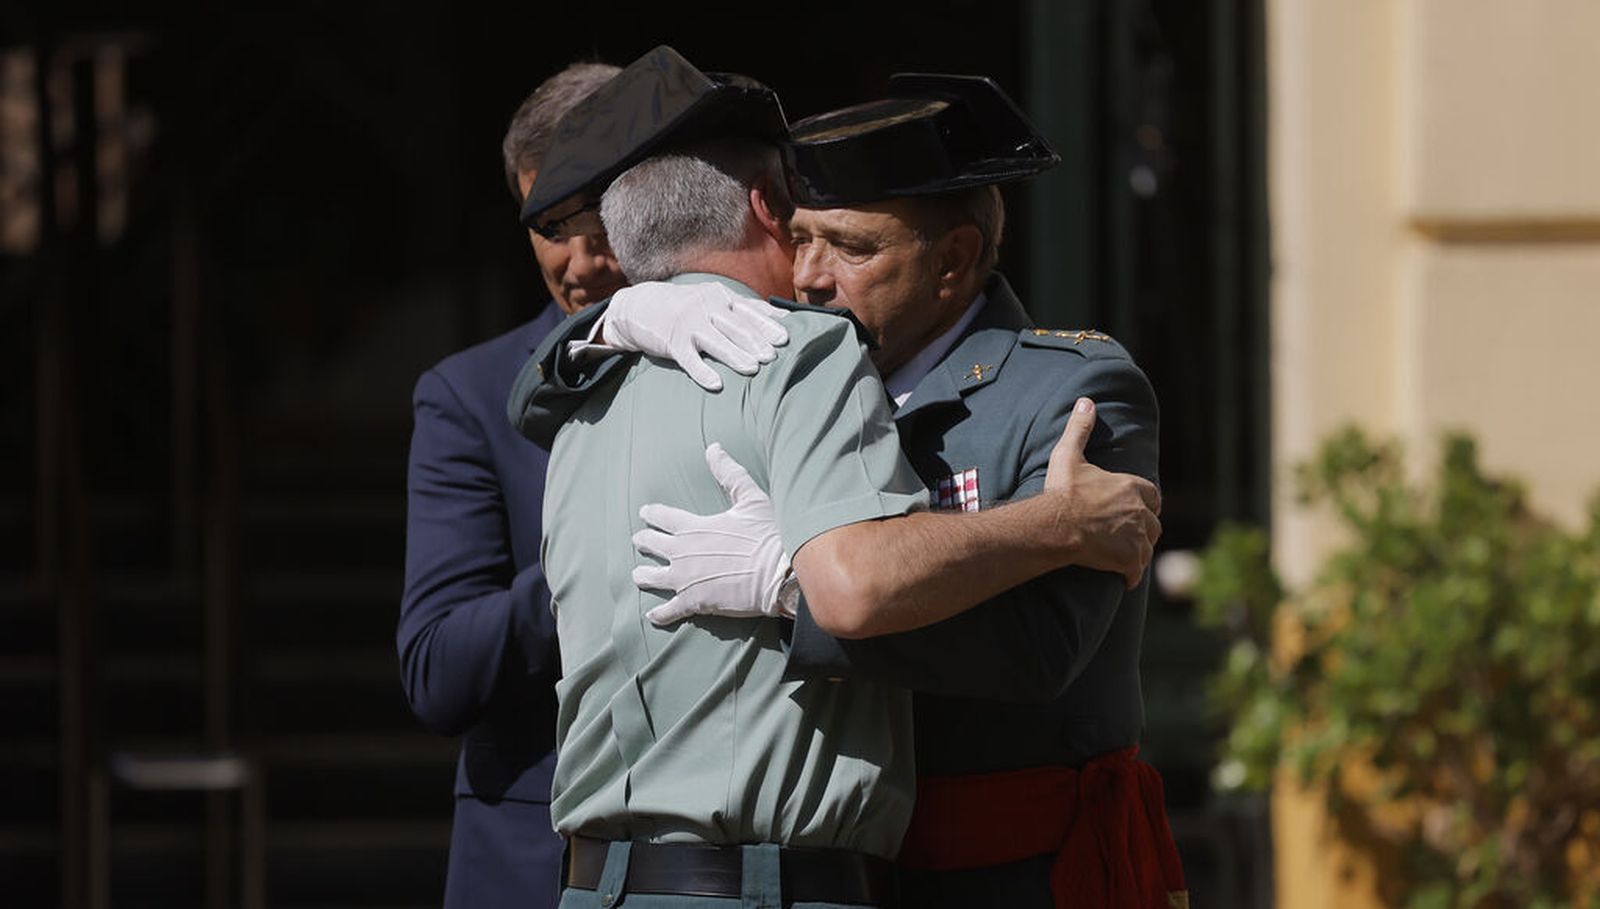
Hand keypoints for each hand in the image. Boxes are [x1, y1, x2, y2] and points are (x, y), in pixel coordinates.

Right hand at [602, 281, 788, 390]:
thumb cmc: (688, 306)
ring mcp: (688, 324)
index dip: (767, 324)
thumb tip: (786, 316)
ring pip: (715, 341)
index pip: (748, 310)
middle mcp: (705, 306)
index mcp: (720, 296)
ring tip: (753, 369)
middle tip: (772, 356)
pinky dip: (702, 372)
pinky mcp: (672, 343)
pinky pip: (689, 359)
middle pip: (734, 326)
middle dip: (754, 341)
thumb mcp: (715, 299)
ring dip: (734, 355)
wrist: (640, 306)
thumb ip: (746, 308)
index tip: (785, 338)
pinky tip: (715, 384)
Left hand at [632, 443, 792, 625]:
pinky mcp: (694, 602)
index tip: (645, 513)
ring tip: (638, 576)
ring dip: (643, 576)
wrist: (779, 574)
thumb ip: (729, 473)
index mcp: (693, 527)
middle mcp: (682, 552)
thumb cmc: (767, 535)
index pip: (662, 517)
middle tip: (639, 541)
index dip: (651, 514)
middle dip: (643, 542)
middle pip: (651, 545)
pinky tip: (653, 616)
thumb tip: (713, 448)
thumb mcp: (750, 498)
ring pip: (651, 578)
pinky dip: (659, 614)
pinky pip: (668, 610)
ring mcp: (685, 579)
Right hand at [1045, 398, 1161, 588]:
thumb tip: (1086, 401)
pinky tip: (1124, 579)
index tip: (1138, 509)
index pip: (1152, 496)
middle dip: (1144, 530)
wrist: (1057, 524)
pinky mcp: (1129, 559)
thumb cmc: (1063, 491)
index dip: (1146, 503)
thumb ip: (1080, 428)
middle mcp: (1140, 511)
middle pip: (1153, 524)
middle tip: (1130, 536)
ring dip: (1139, 552)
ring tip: (1127, 558)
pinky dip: (1131, 575)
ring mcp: (1136, 537)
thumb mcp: (1069, 455)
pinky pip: (1136, 570)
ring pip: (1147, 547)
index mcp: (1131, 487)